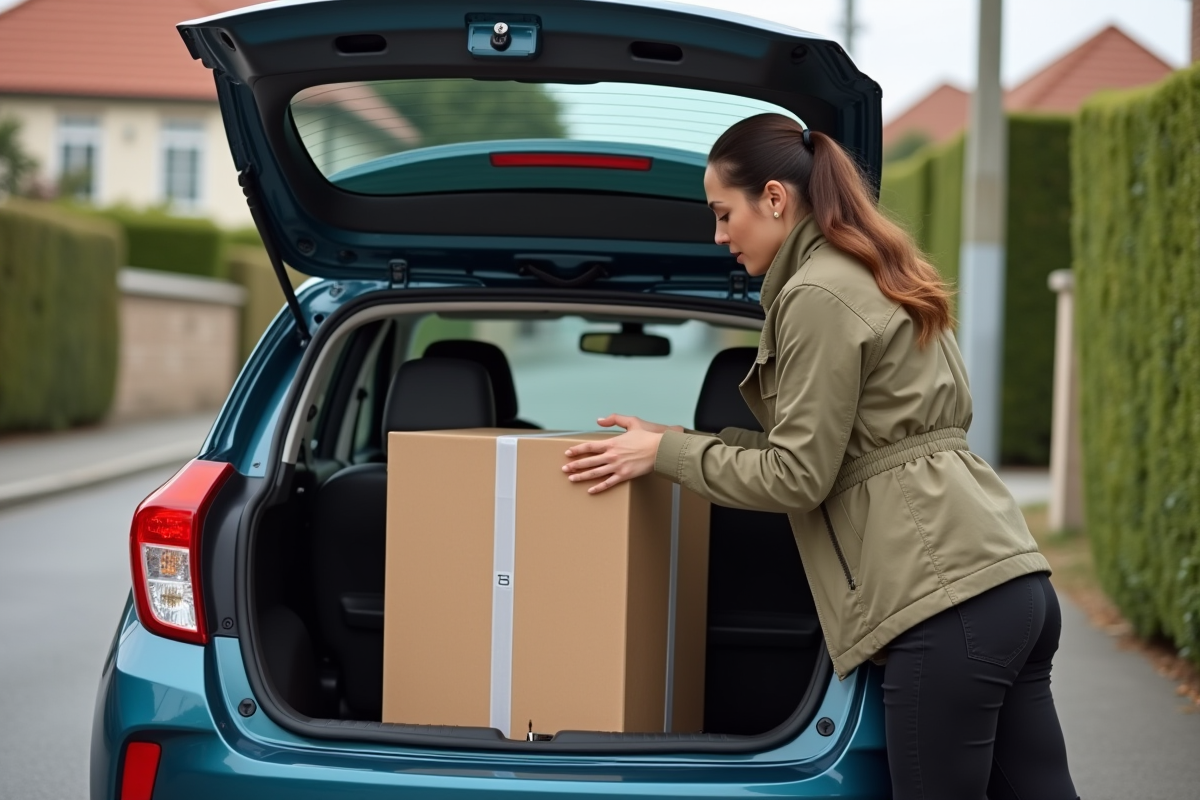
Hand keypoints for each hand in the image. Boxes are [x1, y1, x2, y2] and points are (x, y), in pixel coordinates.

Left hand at [562, 415, 680, 493]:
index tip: (568, 453)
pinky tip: (590, 490)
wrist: (659, 449)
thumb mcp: (631, 422)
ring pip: (595, 473)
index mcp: (612, 443)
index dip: (577, 450)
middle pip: (588, 461)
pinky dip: (598, 487)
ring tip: (571, 479)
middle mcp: (611, 455)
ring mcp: (617, 466)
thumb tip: (599, 420)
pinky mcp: (624, 475)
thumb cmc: (647, 436)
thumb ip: (614, 419)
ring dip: (582, 476)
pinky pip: (608, 483)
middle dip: (575, 465)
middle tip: (564, 469)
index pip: (589, 446)